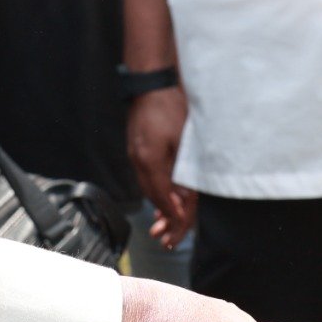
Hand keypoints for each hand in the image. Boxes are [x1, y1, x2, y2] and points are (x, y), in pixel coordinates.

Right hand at [128, 86, 195, 245]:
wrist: (152, 82)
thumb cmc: (172, 107)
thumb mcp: (184, 142)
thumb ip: (185, 172)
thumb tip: (186, 198)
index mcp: (150, 161)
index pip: (162, 198)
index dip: (173, 217)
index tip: (179, 231)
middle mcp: (139, 161)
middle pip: (153, 197)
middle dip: (163, 218)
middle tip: (168, 238)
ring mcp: (135, 154)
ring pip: (148, 188)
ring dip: (159, 205)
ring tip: (165, 223)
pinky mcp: (136, 148)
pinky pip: (146, 175)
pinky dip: (155, 189)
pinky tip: (163, 195)